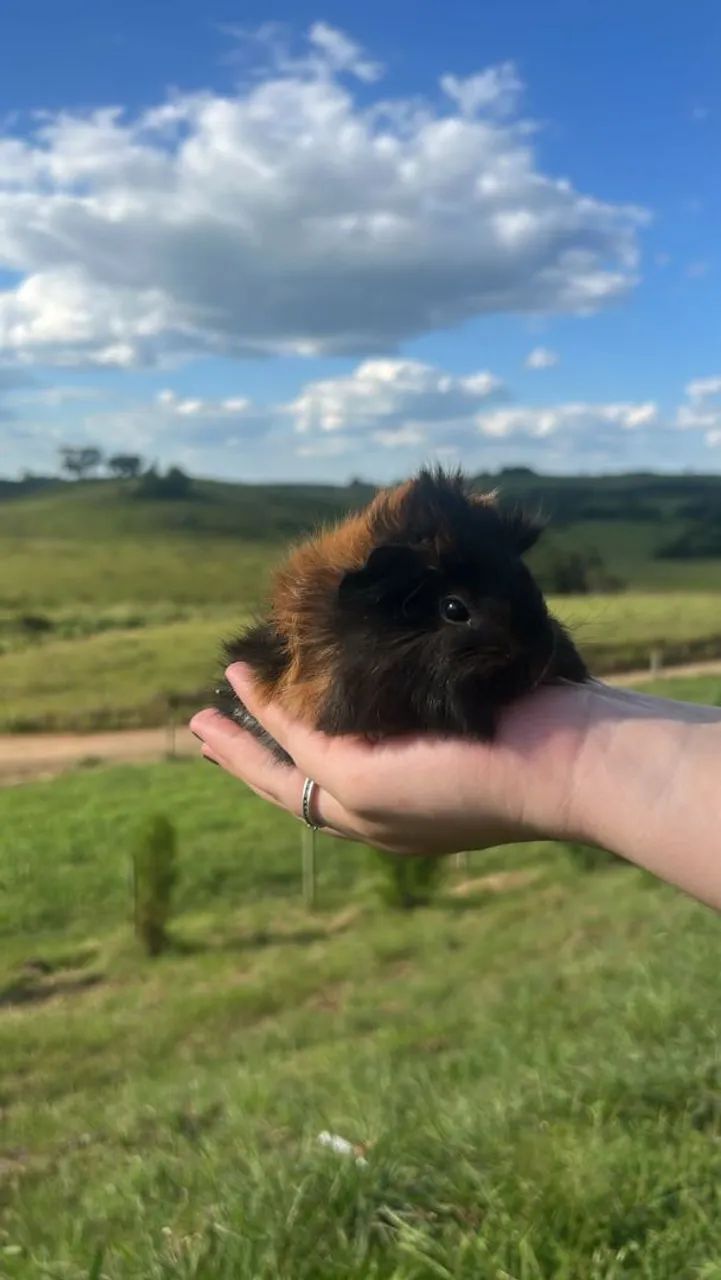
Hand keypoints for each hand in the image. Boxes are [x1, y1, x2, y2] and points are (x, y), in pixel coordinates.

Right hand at [189, 663, 592, 855]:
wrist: (577, 762)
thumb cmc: (550, 733)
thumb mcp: (478, 719)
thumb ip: (439, 704)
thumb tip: (428, 649)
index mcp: (414, 811)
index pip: (342, 791)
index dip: (302, 763)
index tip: (277, 733)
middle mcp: (384, 821)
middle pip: (296, 796)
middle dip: (251, 766)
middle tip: (210, 739)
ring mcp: (368, 807)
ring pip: (281, 778)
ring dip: (239, 743)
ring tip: (201, 717)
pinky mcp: (358, 781)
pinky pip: (292, 739)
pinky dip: (261, 709)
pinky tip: (241, 678)